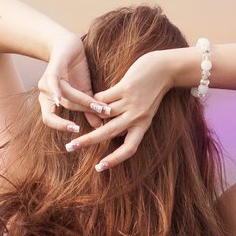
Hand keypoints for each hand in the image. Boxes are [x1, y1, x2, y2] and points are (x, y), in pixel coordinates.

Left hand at [36, 32, 104, 132]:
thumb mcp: (84, 91)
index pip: (50, 120)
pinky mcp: (52, 70)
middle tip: (95, 124)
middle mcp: (44, 94)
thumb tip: (99, 126)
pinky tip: (61, 98)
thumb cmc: (75, 70)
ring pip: (65, 97)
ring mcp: (47, 82)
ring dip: (84, 103)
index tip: (78, 133)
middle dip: (75, 118)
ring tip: (100, 107)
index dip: (62, 127)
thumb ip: (89, 109)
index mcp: (49, 102)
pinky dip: (56, 91)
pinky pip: (53, 83)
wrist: (69, 45)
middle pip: (58, 111)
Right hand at [66, 50, 177, 170]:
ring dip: (90, 113)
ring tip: (80, 112)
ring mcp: (131, 102)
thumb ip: (129, 121)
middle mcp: (137, 116)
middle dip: (88, 141)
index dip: (114, 160)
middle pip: (109, 132)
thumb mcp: (145, 111)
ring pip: (103, 113)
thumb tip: (107, 129)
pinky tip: (92, 98)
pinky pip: (103, 97)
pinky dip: (95, 99)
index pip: (129, 148)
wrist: (165, 68)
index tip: (98, 168)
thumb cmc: (152, 91)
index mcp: (143, 125)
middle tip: (70, 147)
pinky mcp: (125, 87)